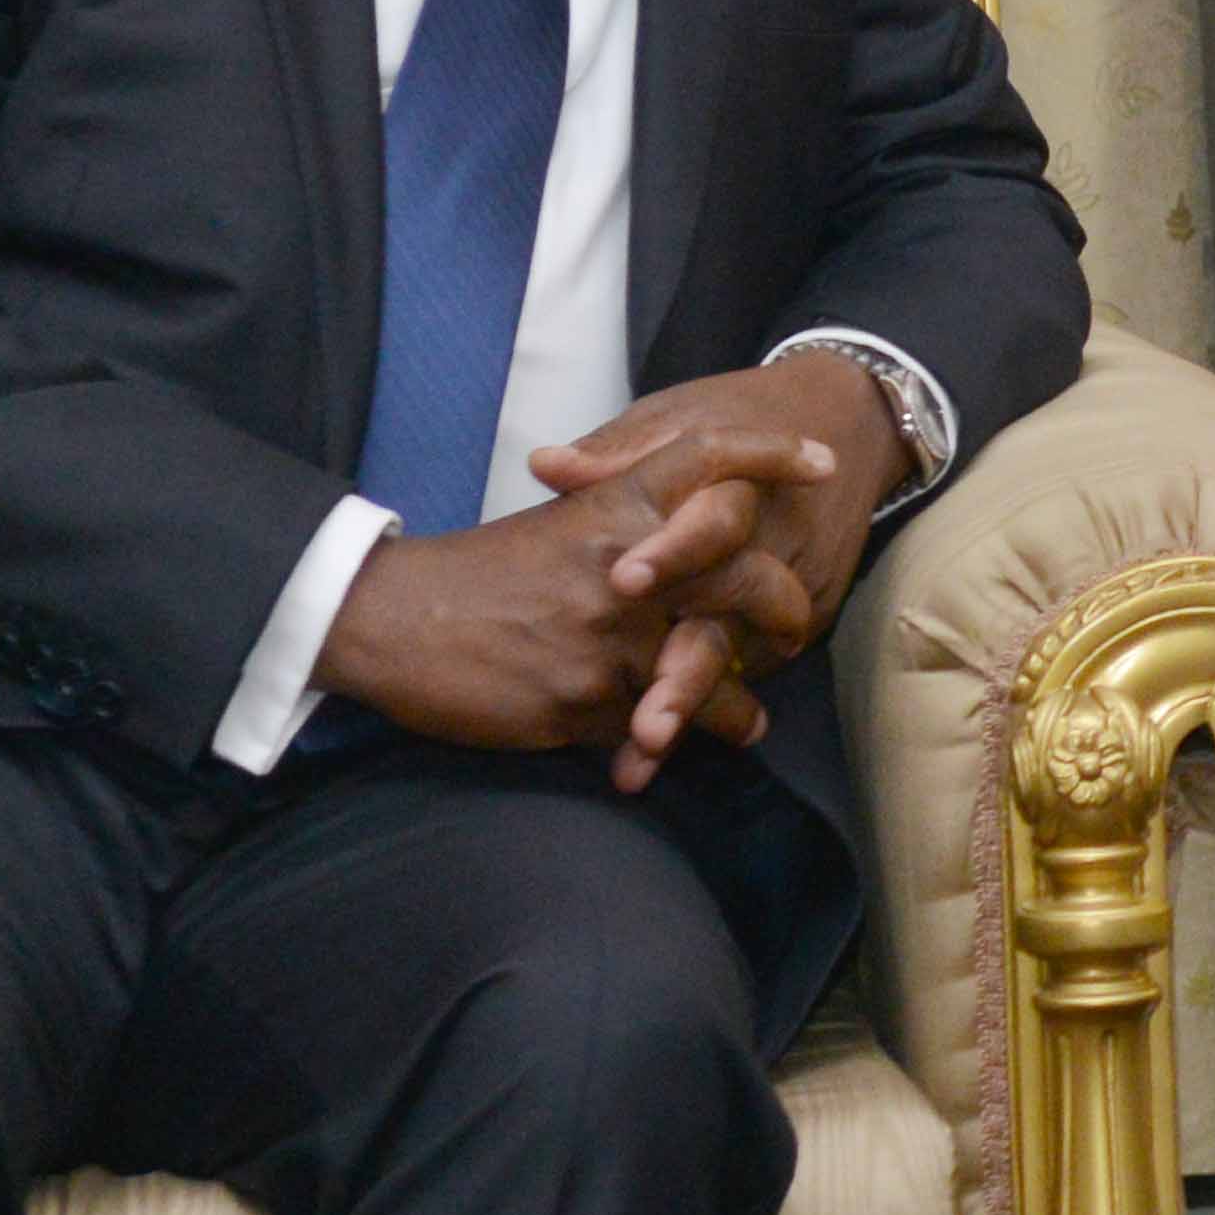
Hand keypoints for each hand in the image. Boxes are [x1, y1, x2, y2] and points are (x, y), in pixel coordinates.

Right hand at [313, 481, 772, 782]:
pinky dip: (666, 748)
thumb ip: (619, 524)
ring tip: (750, 723)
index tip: (823, 464)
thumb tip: (677, 535)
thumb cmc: (474, 574)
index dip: (773, 455)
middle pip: (747, 575)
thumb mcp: (555, 525)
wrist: (391, 619)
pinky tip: (661, 759)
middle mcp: (630, 563)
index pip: (712, 460)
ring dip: (739, 706)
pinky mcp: (589, 697)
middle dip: (786, 609)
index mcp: (616, 506)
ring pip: (715, 670)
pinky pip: (657, 729)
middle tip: (795, 632)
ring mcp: (615, 633)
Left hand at [526, 349, 905, 781]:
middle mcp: (775, 545)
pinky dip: (708, 712)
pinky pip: (754, 670)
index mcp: (739, 486)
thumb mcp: (678, 415)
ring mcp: (796, 587)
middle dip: (688, 672)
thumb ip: (615, 449)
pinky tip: (649, 753)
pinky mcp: (807, 618)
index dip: (671, 552)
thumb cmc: (738, 412)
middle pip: (734, 619)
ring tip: (640, 754)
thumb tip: (546, 467)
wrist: (849, 418)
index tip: (622, 582)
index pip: (713, 522)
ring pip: (742, 659)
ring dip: (695, 710)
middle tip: (645, 723)